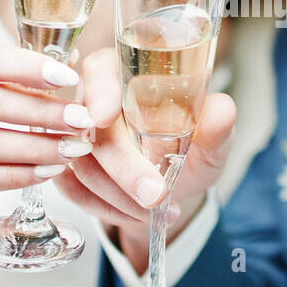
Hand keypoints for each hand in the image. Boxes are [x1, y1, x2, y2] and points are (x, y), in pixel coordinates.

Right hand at [52, 47, 235, 253]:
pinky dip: (107, 209)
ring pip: (81, 165)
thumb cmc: (192, 150)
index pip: (102, 71)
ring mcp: (72, 134)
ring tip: (161, 208)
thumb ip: (217, 126)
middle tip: (156, 196)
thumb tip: (222, 109)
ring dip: (120, 196)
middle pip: (92, 127)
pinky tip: (138, 215)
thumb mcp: (212, 140)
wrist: (176, 186)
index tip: (104, 117)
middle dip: (124, 168)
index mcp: (126, 71)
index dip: (100, 93)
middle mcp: (92, 97)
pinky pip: (73, 191)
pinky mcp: (63, 166)